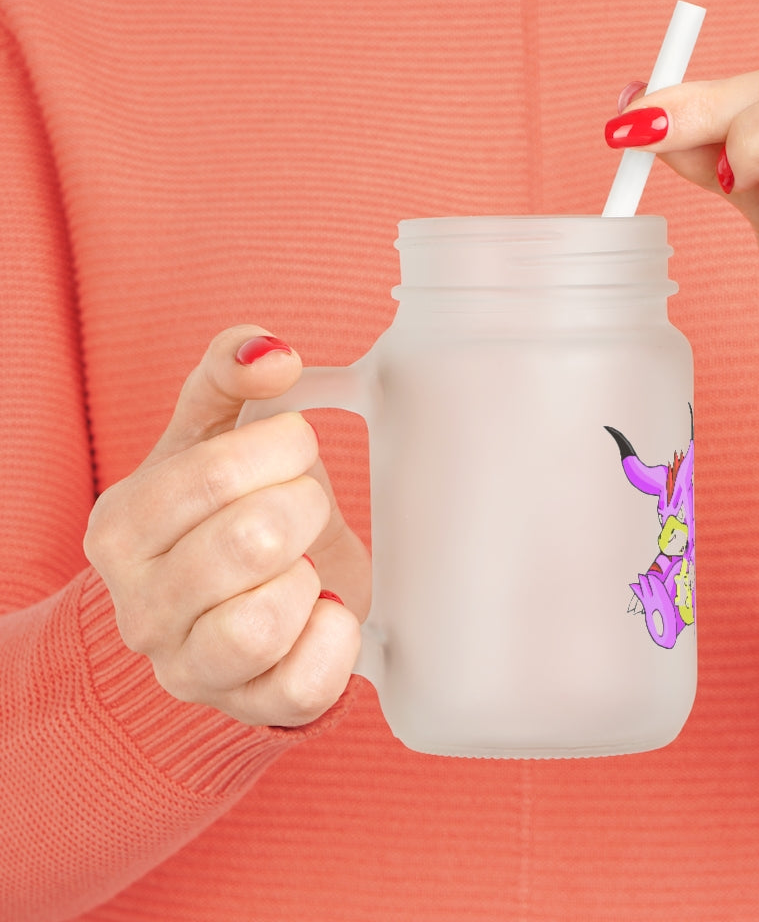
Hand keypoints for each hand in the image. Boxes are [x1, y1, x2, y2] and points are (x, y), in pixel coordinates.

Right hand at [84, 326, 369, 726]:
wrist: (231, 602)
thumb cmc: (223, 511)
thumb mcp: (213, 433)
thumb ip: (229, 374)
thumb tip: (272, 352)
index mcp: (122, 527)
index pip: (214, 474)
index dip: (282, 448)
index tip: (295, 447)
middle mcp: (140, 607)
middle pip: (251, 541)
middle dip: (304, 507)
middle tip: (304, 507)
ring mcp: (189, 668)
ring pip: (264, 622)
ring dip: (309, 577)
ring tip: (304, 563)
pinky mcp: (248, 707)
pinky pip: (304, 685)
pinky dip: (335, 638)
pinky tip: (324, 609)